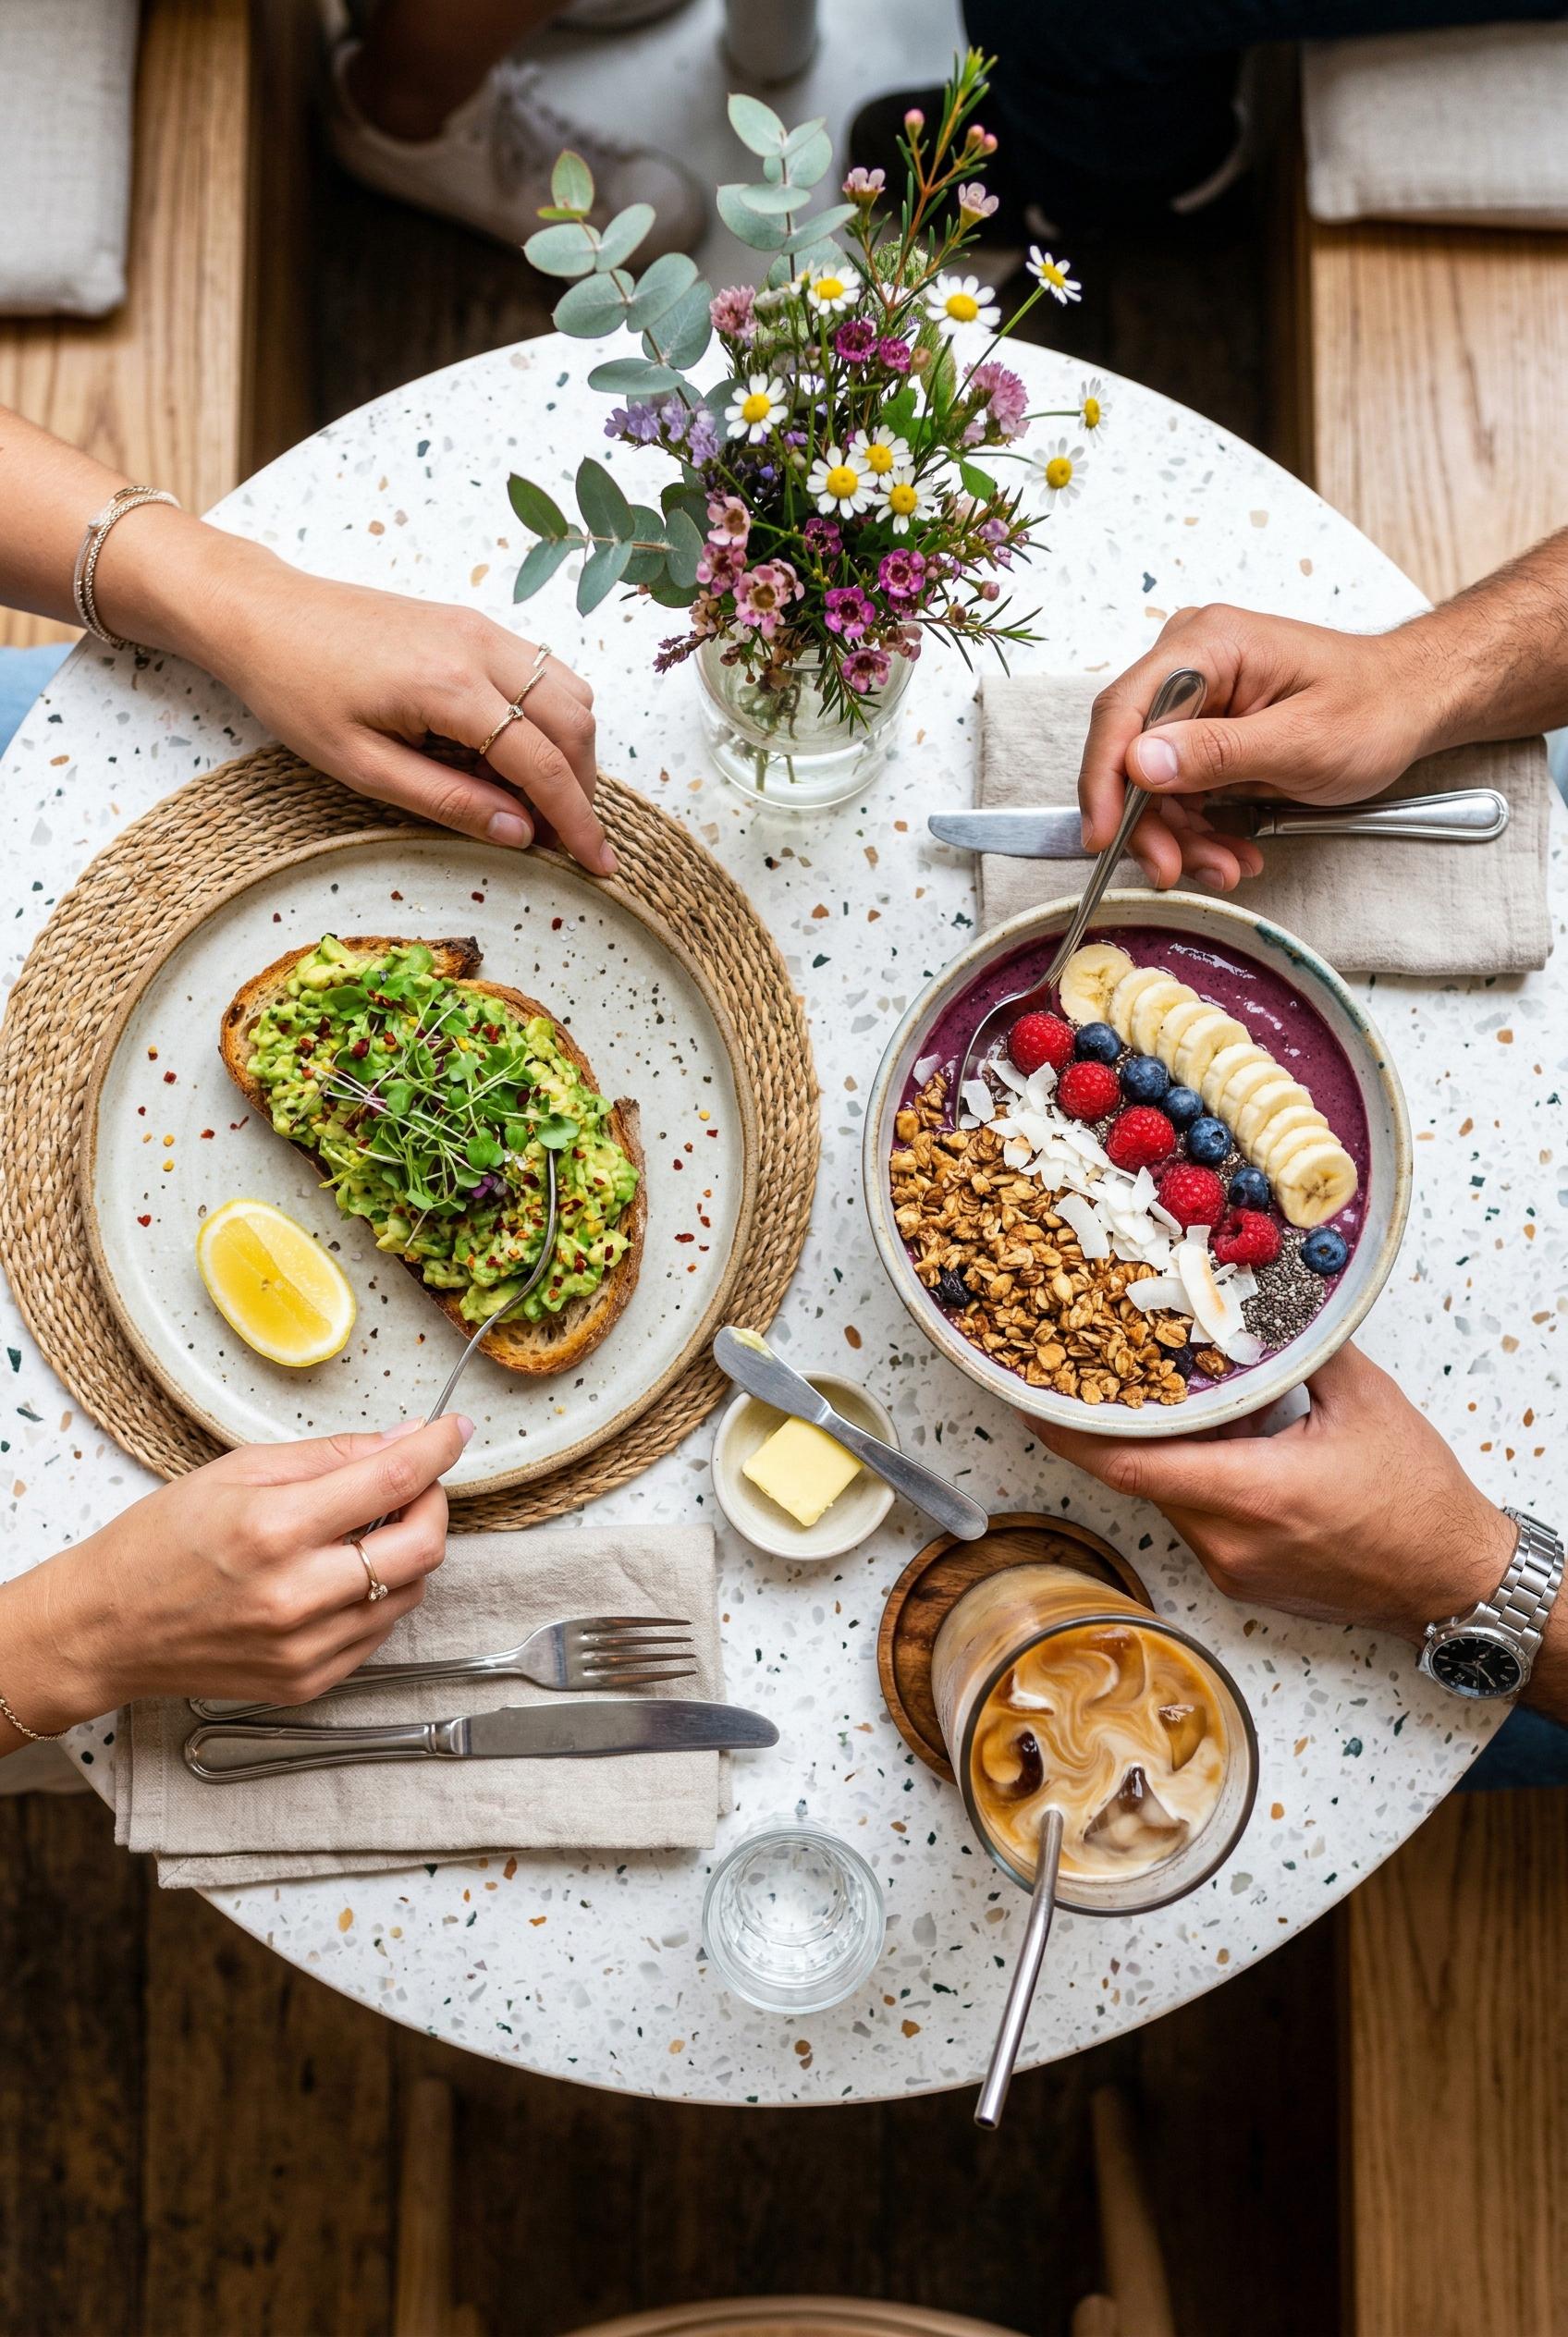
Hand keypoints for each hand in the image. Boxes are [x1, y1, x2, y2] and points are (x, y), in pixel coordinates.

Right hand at [0, 1415, 468, 1738]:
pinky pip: (376, 1631)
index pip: (392, 1481)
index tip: (454, 1431)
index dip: (437, 1449)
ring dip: (404, 1553)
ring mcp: (304, 1647)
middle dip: (433, 1504)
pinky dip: (374, 1596)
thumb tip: (401, 1442)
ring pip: (409, 1592)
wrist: (104, 1628)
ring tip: (359, 1532)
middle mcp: (296, 1595)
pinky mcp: (306, 1682)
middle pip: (424, 1546)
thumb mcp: (237, 1471)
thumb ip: (330, 1457)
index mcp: (275, 1528)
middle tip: (411, 1485)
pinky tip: (334, 1577)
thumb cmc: (159, 1542)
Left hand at [213, 558, 614, 873]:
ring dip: (572, 751)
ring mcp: (479, 628)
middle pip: (572, 723)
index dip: (577, 820)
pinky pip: (542, 670)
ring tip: (543, 802)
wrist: (262, 614)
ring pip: (569, 691)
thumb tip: (518, 832)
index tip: (598, 864)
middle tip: (565, 842)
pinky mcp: (472, 623)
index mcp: (448, 687)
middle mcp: (478, 647)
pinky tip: (522, 754)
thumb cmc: (296, 689)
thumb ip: (446, 800)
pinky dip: (552, 717)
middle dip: (581, 788)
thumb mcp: (361, 766)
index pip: (541, 762)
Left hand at [1031, 1345, 1512, 1641]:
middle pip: (1144, 1474)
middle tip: (1105, 1373)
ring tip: (1186, 1402)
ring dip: (1172, 1451)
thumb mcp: (1365, 1402)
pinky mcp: (1241, 1579)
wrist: (1454, 1582)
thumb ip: (1307, 1345)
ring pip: (1170, 1496)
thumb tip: (1267, 1291)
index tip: (1032, 1400)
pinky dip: (1201, 1480)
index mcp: (1252, 1493)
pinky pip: (1198, 1519)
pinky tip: (1234, 1446)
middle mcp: (1229, 1539)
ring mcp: (1232, 1566)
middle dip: (1129, 1425)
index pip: (1131, 1465)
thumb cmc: (1418, 1499)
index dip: (1072, 1433)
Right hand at [1078, 603, 1437, 890]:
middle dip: (1152, 823)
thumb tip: (1140, 762)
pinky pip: (1178, 790)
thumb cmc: (1374, 707)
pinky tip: (1231, 852)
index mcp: (1208, 645)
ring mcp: (1195, 699)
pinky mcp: (1203, 732)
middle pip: (1130, 754)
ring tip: (1227, 867)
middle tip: (1177, 870)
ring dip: (1181, 836)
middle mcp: (1190, 664)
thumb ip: (1218, 752)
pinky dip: (1199, 830)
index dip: (1104, 778)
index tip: (1103, 835)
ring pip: (1152, 784)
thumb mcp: (1302, 740)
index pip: (1123, 709)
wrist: (1412, 704)